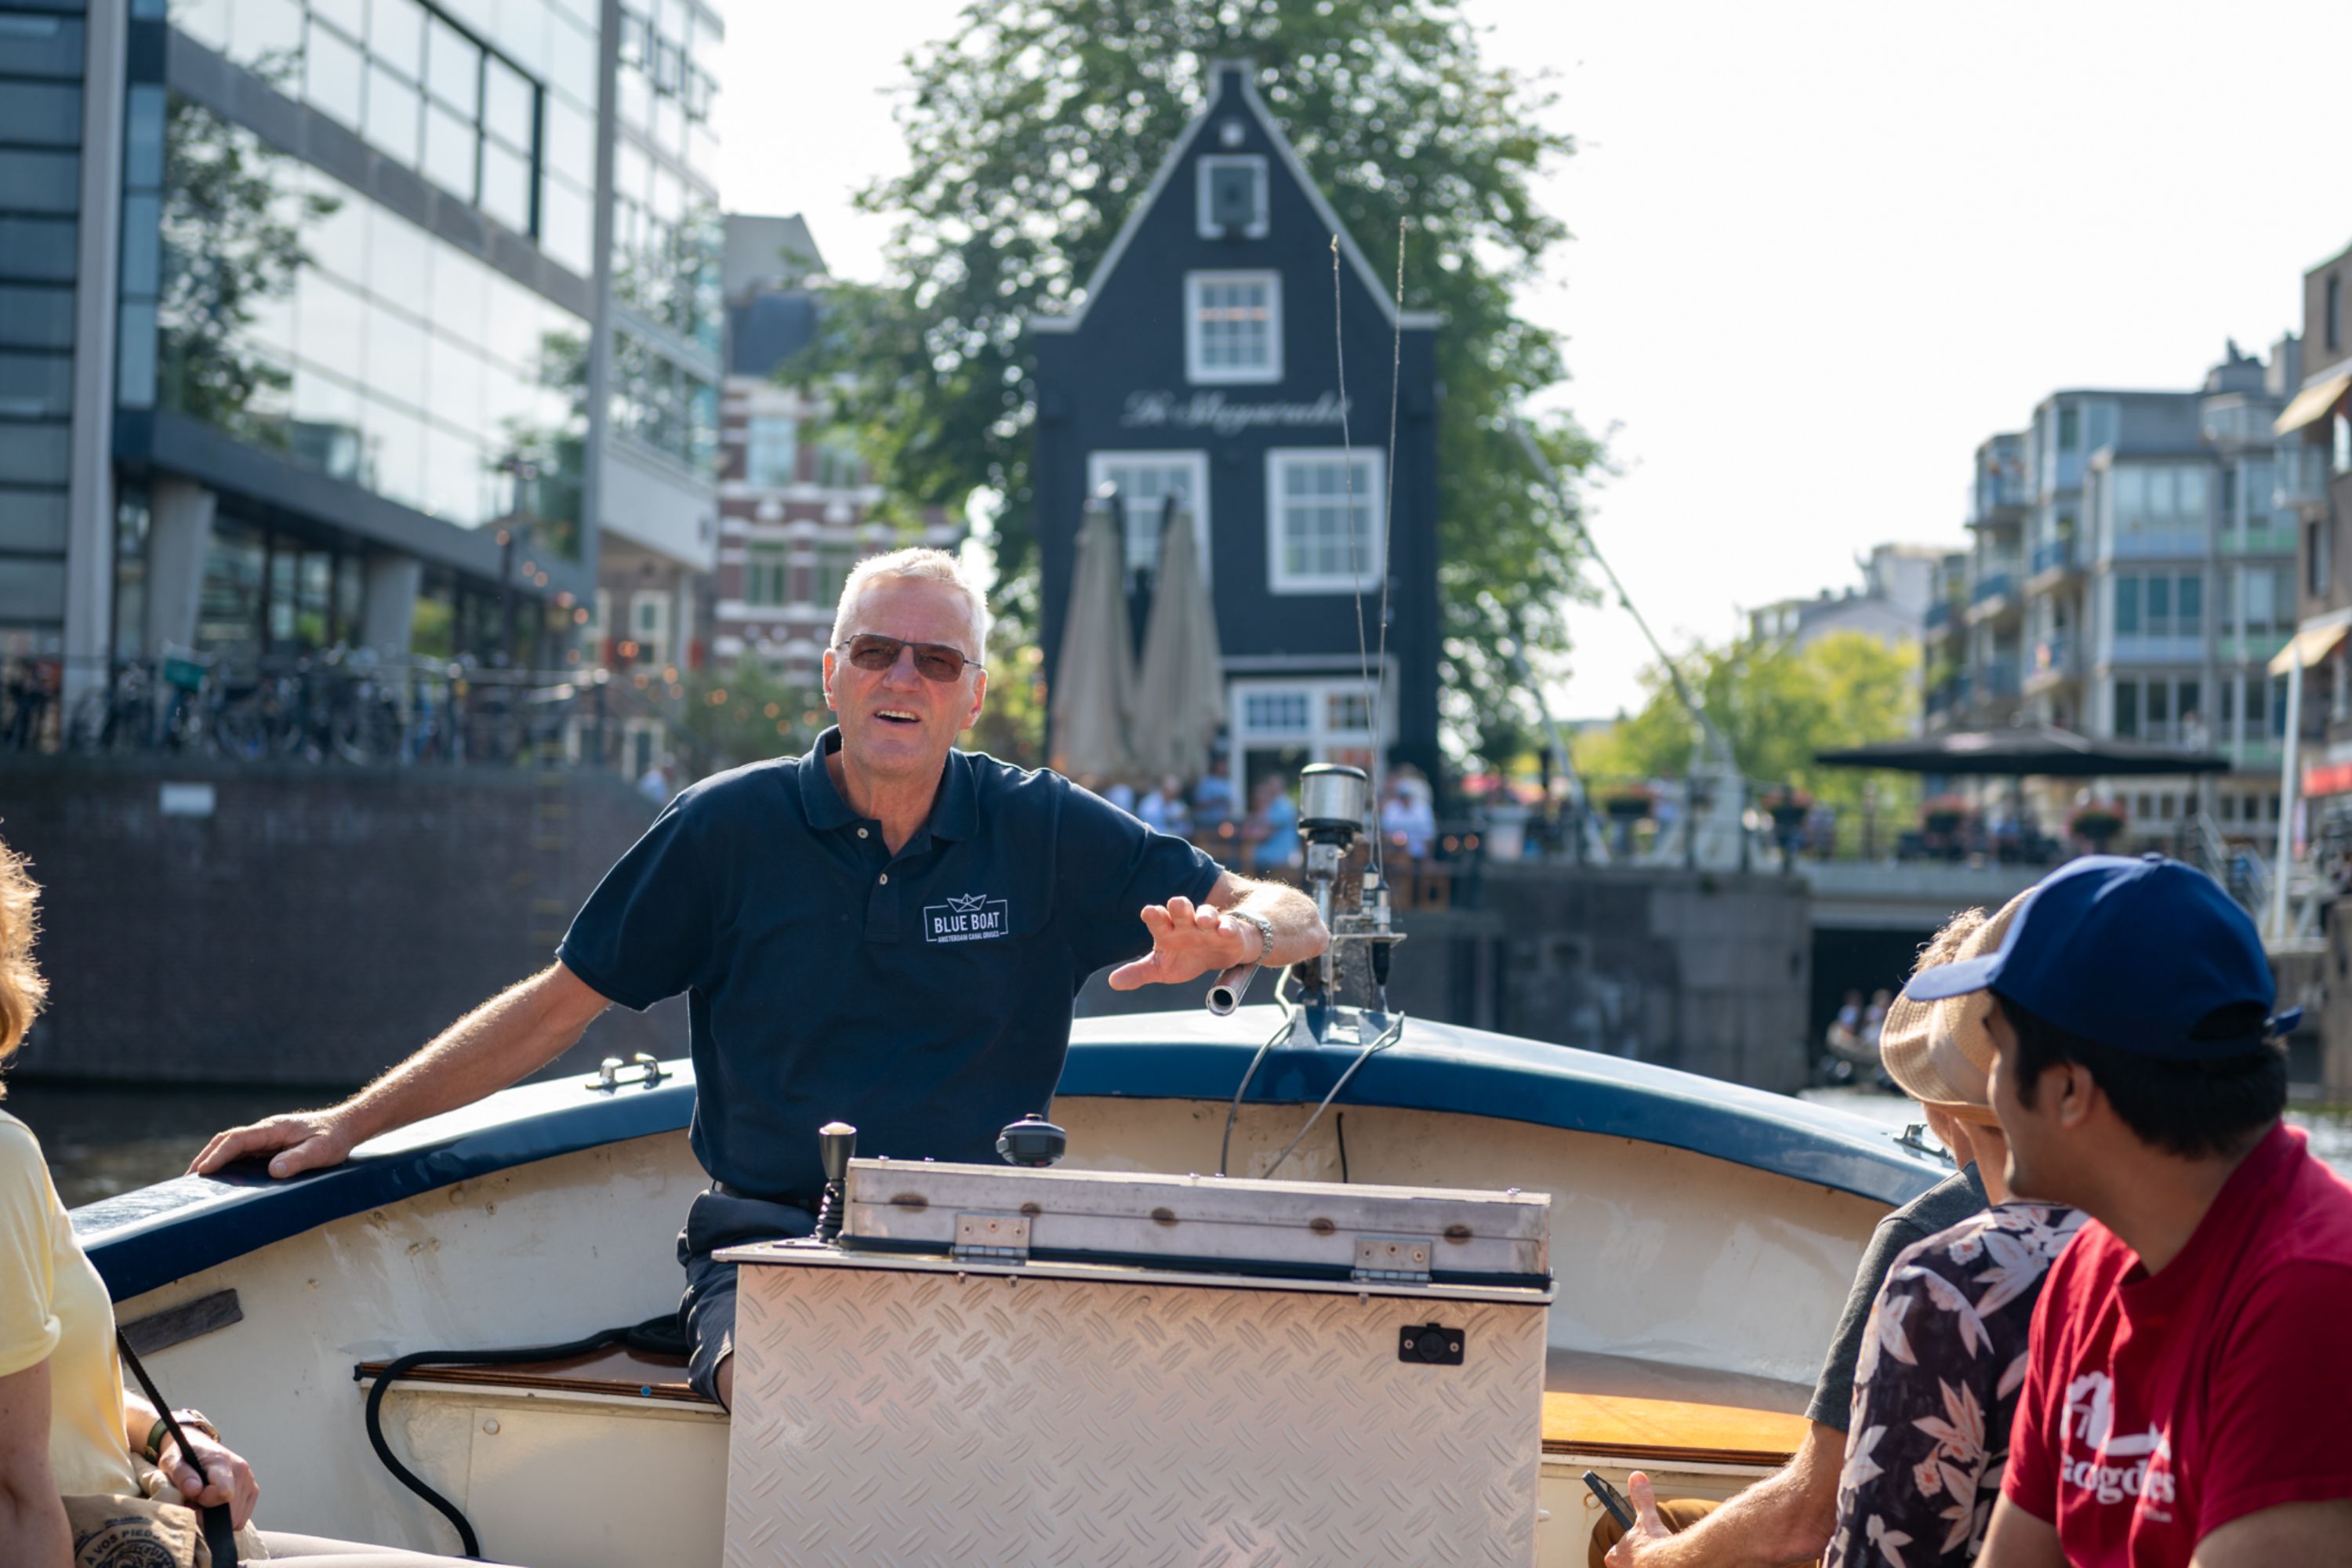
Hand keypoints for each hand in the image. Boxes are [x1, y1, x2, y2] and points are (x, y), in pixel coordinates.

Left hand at [158, 1429, 259, 1529]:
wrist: (198, 1446)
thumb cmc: (183, 1456)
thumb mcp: (172, 1462)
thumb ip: (182, 1475)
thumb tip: (195, 1490)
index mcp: (222, 1462)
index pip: (225, 1491)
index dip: (206, 1502)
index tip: (193, 1497)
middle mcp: (241, 1470)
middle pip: (230, 1510)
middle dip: (209, 1513)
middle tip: (194, 1501)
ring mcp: (249, 1480)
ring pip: (236, 1516)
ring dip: (217, 1516)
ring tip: (204, 1501)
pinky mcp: (253, 1490)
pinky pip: (242, 1517)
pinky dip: (227, 1517)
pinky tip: (216, 1505)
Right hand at [188, 1109, 357, 1178]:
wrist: (346, 1126)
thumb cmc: (334, 1138)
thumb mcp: (321, 1151)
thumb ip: (299, 1159)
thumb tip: (273, 1171)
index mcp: (273, 1129)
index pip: (237, 1139)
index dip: (218, 1154)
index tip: (202, 1171)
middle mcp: (265, 1130)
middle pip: (227, 1140)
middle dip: (206, 1158)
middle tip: (187, 1180)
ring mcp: (265, 1137)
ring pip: (232, 1146)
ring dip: (213, 1160)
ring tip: (195, 1182)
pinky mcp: (269, 1145)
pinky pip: (242, 1152)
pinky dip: (226, 1162)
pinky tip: (220, 1178)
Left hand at [1107, 895, 1253, 990]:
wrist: (1219, 957)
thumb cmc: (1186, 958)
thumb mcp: (1162, 969)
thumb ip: (1139, 973)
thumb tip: (1112, 982)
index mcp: (1167, 930)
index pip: (1158, 919)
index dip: (1154, 915)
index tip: (1149, 912)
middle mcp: (1187, 923)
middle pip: (1181, 910)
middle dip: (1178, 906)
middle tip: (1175, 904)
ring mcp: (1209, 926)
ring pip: (1207, 914)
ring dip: (1205, 915)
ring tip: (1202, 921)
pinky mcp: (1230, 932)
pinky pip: (1229, 927)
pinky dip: (1227, 928)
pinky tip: (1224, 931)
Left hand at [1604, 1472, 1672, 1566]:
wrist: (1670, 1567)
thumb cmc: (1655, 1545)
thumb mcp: (1647, 1517)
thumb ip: (1641, 1499)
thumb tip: (1637, 1476)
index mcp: (1615, 1557)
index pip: (1616, 1554)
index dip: (1629, 1549)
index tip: (1642, 1547)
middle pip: (1628, 1566)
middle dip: (1640, 1562)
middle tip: (1654, 1557)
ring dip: (1650, 1566)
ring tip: (1661, 1563)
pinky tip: (1667, 1566)